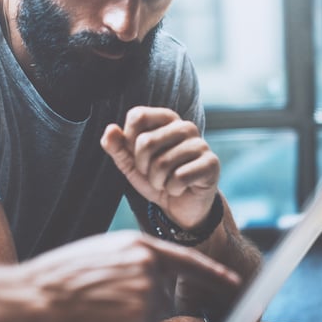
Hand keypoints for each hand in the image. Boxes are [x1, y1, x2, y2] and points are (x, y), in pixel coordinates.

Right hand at [22, 231, 239, 321]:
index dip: (214, 274)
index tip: (234, 283)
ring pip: (153, 317)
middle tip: (106, 305)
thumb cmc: (59, 278)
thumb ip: (132, 260)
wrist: (35, 298)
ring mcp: (146, 294)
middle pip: (165, 296)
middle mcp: (149, 267)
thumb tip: (152, 275)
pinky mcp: (138, 320)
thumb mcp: (100, 253)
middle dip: (144, 305)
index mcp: (139, 245)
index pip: (188, 261)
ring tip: (98, 312)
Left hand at [101, 106, 219, 229]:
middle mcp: (184, 126)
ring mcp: (200, 144)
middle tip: (154, 174)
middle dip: (143, 167)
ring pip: (162, 164)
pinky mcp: (211, 163)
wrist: (181, 205)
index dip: (130, 141)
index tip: (139, 155)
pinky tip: (181, 188)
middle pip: (146, 142)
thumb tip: (110, 130)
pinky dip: (173, 189)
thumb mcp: (131, 164)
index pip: (137, 116)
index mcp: (165, 119)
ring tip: (167, 182)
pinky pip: (179, 178)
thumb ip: (117, 147)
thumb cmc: (157, 179)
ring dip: (158, 182)